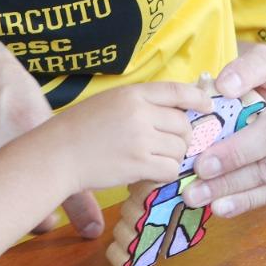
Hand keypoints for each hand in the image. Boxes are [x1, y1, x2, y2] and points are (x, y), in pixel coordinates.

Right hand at [0, 41, 108, 235]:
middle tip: (51, 220)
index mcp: (27, 121)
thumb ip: (47, 136)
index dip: (79, 208)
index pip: (61, 176)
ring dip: (11, 215)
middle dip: (44, 217)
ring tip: (20, 210)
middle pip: (30, 201)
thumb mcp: (31, 97)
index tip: (89, 225)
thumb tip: (73, 171)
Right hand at [48, 80, 213, 194]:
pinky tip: (151, 172)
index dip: (197, 98)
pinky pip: (170, 169)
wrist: (58, 154)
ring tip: (154, 160)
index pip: (176, 91)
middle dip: (183, 138)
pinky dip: (165, 173)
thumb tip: (174, 111)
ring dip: (173, 157)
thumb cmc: (80, 128)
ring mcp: (140, 139)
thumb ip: (139, 103)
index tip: (207, 106)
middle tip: (170, 146)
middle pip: (183, 125)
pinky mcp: (138, 164)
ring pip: (179, 149)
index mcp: (133, 94)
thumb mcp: (109, 102)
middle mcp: (140, 113)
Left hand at [180, 45, 265, 217]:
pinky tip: (222, 207)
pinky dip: (248, 201)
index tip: (203, 162)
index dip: (238, 150)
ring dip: (236, 194)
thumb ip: (244, 69)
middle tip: (196, 184)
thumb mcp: (263, 61)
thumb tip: (224, 86)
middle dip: (232, 176)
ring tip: (202, 200)